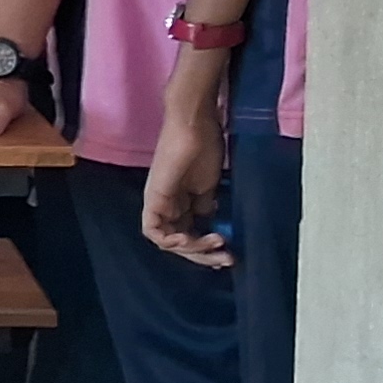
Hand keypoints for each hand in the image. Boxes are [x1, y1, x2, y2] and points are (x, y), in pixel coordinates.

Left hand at [144, 71, 236, 267]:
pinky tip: (189, 239)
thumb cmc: (205, 146)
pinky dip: (169, 241)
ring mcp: (158, 201)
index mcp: (179, 203)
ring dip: (193, 249)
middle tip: (227, 258)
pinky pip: (152, 230)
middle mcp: (166, 205)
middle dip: (204, 255)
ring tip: (217, 243)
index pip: (188, 235)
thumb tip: (210, 221)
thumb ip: (206, 204)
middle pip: (179, 242)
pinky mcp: (154, 197)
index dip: (206, 249)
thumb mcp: (209, 184)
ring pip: (167, 241)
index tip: (229, 251)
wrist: (196, 124)